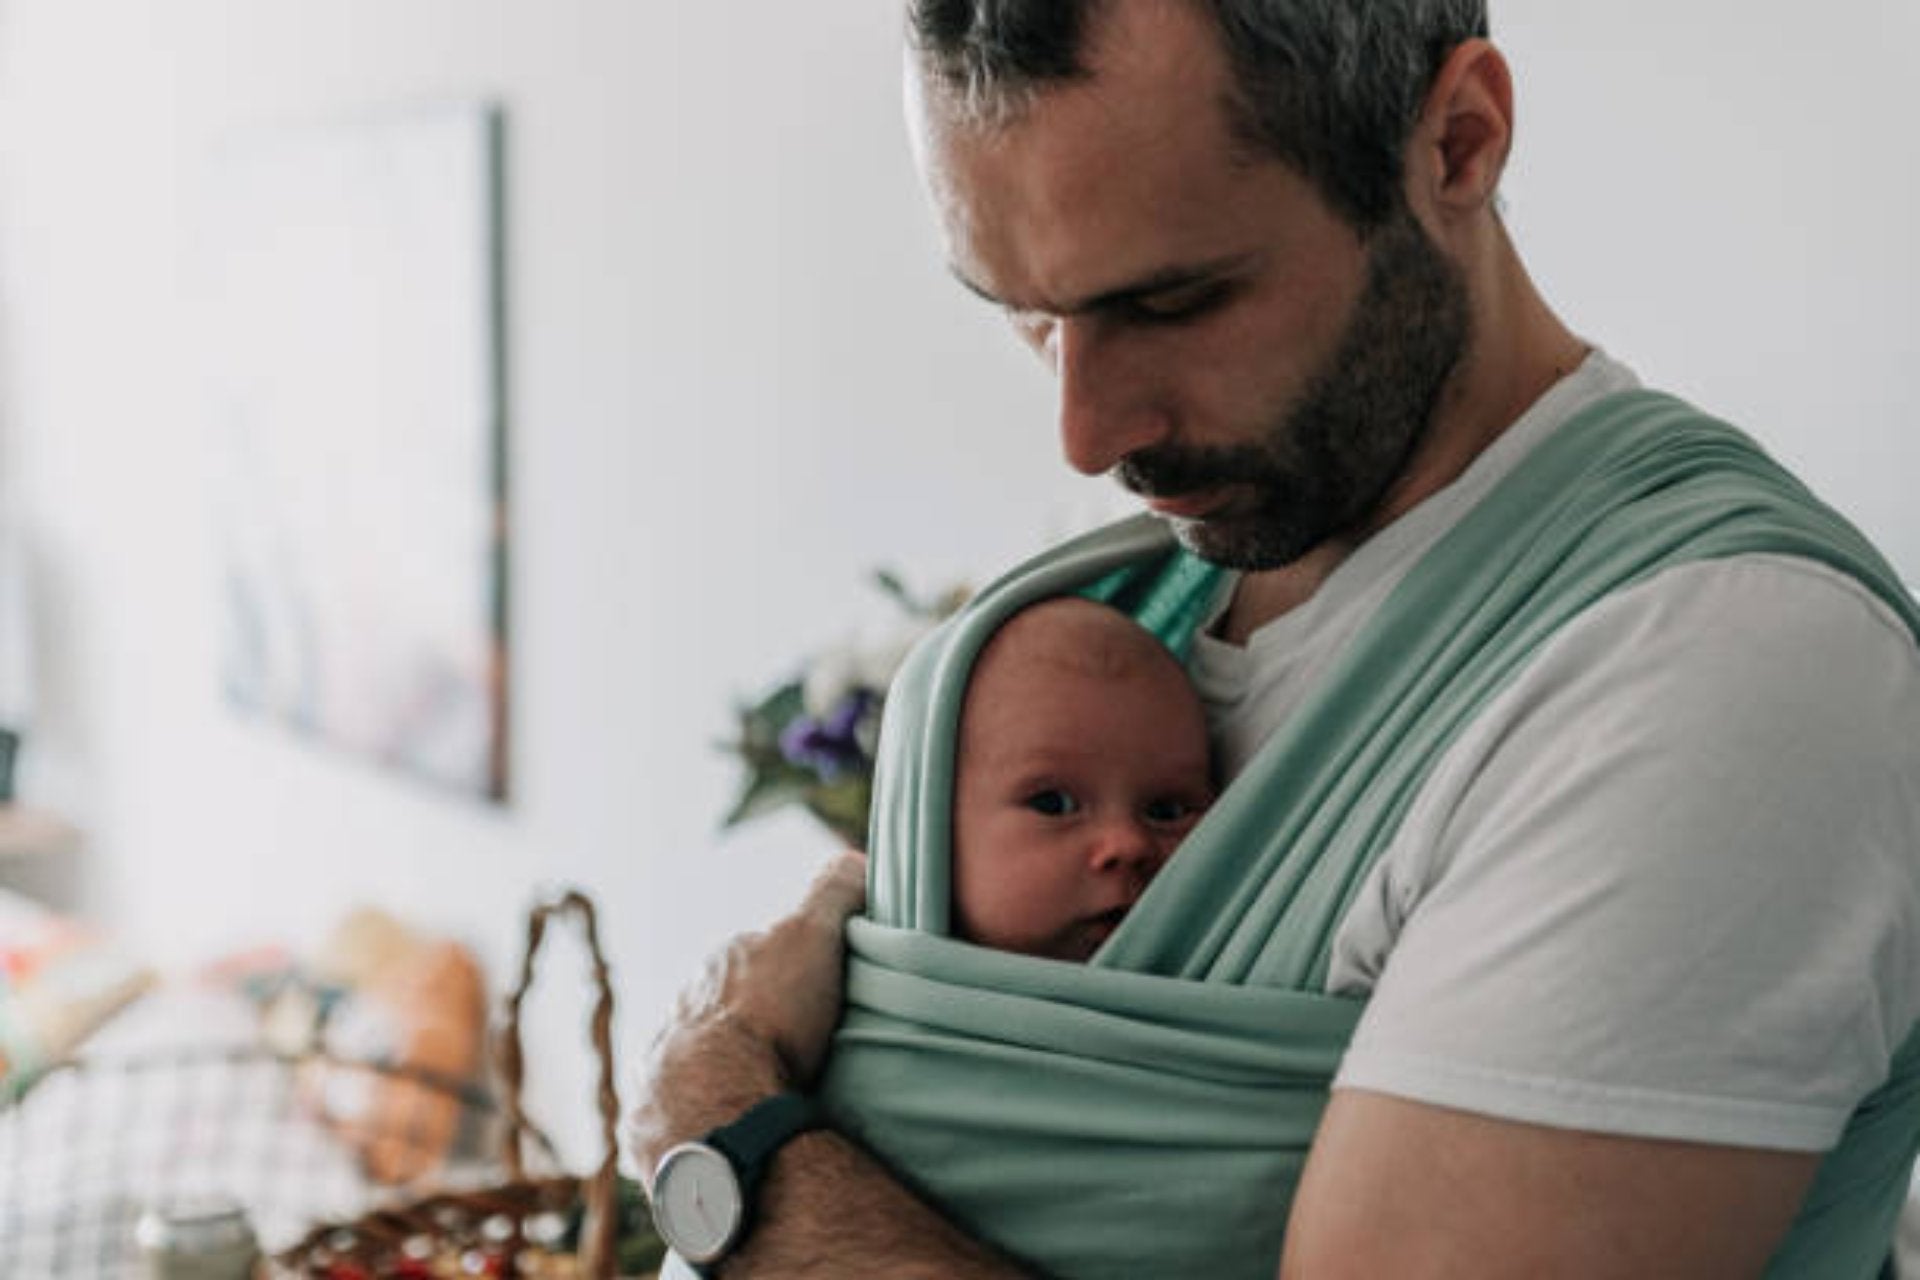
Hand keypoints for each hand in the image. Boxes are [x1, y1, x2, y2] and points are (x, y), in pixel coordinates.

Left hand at [627, 851, 866, 1173]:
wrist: (714, 1101)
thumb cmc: (768, 1017)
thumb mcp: (812, 937)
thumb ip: (833, 893)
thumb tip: (854, 857)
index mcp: (717, 968)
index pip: (756, 959)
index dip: (791, 972)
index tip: (820, 995)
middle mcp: (679, 1012)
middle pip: (726, 1012)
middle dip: (754, 1026)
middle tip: (799, 1052)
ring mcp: (659, 1071)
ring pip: (701, 1065)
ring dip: (727, 1076)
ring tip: (769, 1100)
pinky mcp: (649, 1127)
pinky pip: (681, 1118)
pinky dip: (705, 1120)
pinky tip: (733, 1133)